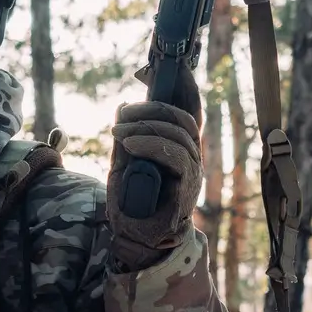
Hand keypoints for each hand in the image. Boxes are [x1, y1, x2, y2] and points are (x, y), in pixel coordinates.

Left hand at [106, 97, 202, 271]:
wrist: (136, 240)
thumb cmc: (131, 204)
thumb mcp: (123, 163)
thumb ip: (126, 137)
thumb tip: (122, 107)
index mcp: (180, 149)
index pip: (188, 114)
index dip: (186, 90)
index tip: (171, 71)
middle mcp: (191, 158)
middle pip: (182, 120)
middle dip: (152, 109)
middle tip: (123, 114)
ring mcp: (192, 172)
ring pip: (179, 135)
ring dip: (147, 126)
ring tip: (119, 131)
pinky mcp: (187, 187)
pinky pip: (176, 156)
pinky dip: (151, 144)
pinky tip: (130, 143)